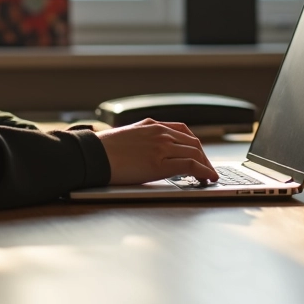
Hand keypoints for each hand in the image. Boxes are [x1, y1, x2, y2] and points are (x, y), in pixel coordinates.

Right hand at [95, 119, 217, 184]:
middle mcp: (160, 132)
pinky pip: (191, 165)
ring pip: (195, 152)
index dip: (194, 144)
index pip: (183, 130)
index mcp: (151, 125)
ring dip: (207, 165)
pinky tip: (208, 178)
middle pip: (193, 142)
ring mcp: (161, 146)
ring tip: (210, 176)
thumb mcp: (126, 136)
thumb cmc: (103, 151)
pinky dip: (204, 171)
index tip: (199, 154)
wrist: (92, 155)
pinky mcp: (160, 163)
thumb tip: (148, 152)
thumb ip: (142, 139)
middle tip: (207, 169)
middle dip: (203, 156)